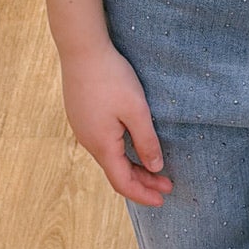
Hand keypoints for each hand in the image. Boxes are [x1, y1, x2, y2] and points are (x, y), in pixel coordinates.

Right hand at [61, 40, 172, 206]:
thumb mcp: (137, 110)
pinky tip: (132, 145)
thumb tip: (155, 168)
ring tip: (154, 168)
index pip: (122, 182)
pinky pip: (102, 144)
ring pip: (109, 157)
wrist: (81, 49)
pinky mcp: (82, 116)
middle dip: (142, 181)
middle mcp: (88, 141)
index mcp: (101, 145)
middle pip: (116, 172)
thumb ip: (147, 141)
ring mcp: (82, 128)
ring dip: (132, 166)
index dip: (143, 194)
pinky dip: (121, 153)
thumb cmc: (111, 77)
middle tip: (167, 185)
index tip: (163, 199)